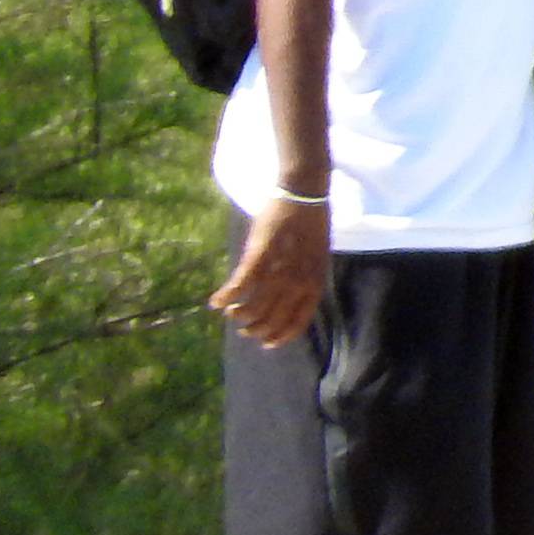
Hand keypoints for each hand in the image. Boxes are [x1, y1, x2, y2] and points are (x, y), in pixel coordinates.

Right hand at [209, 196, 330, 347]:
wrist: (304, 190)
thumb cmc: (311, 222)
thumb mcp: (317, 257)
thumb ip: (306, 279)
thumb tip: (291, 299)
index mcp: (314, 283)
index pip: (297, 323)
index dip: (279, 337)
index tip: (266, 344)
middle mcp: (298, 282)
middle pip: (271, 319)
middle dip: (255, 329)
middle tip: (244, 328)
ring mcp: (279, 269)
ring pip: (253, 307)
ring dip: (239, 314)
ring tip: (230, 312)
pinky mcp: (261, 254)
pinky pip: (240, 284)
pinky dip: (226, 296)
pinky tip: (215, 301)